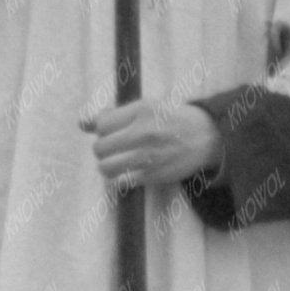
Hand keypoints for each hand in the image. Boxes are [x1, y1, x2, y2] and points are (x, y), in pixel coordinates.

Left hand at [82, 100, 221, 194]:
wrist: (208, 137)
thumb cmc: (174, 119)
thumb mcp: (147, 107)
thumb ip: (114, 115)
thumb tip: (81, 123)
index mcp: (141, 110)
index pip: (101, 124)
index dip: (101, 129)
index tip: (111, 131)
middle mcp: (143, 132)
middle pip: (100, 147)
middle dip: (103, 149)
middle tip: (116, 147)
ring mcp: (148, 156)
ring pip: (105, 167)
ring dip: (108, 166)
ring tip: (118, 162)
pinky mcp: (153, 175)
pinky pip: (120, 183)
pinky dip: (119, 181)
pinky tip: (128, 174)